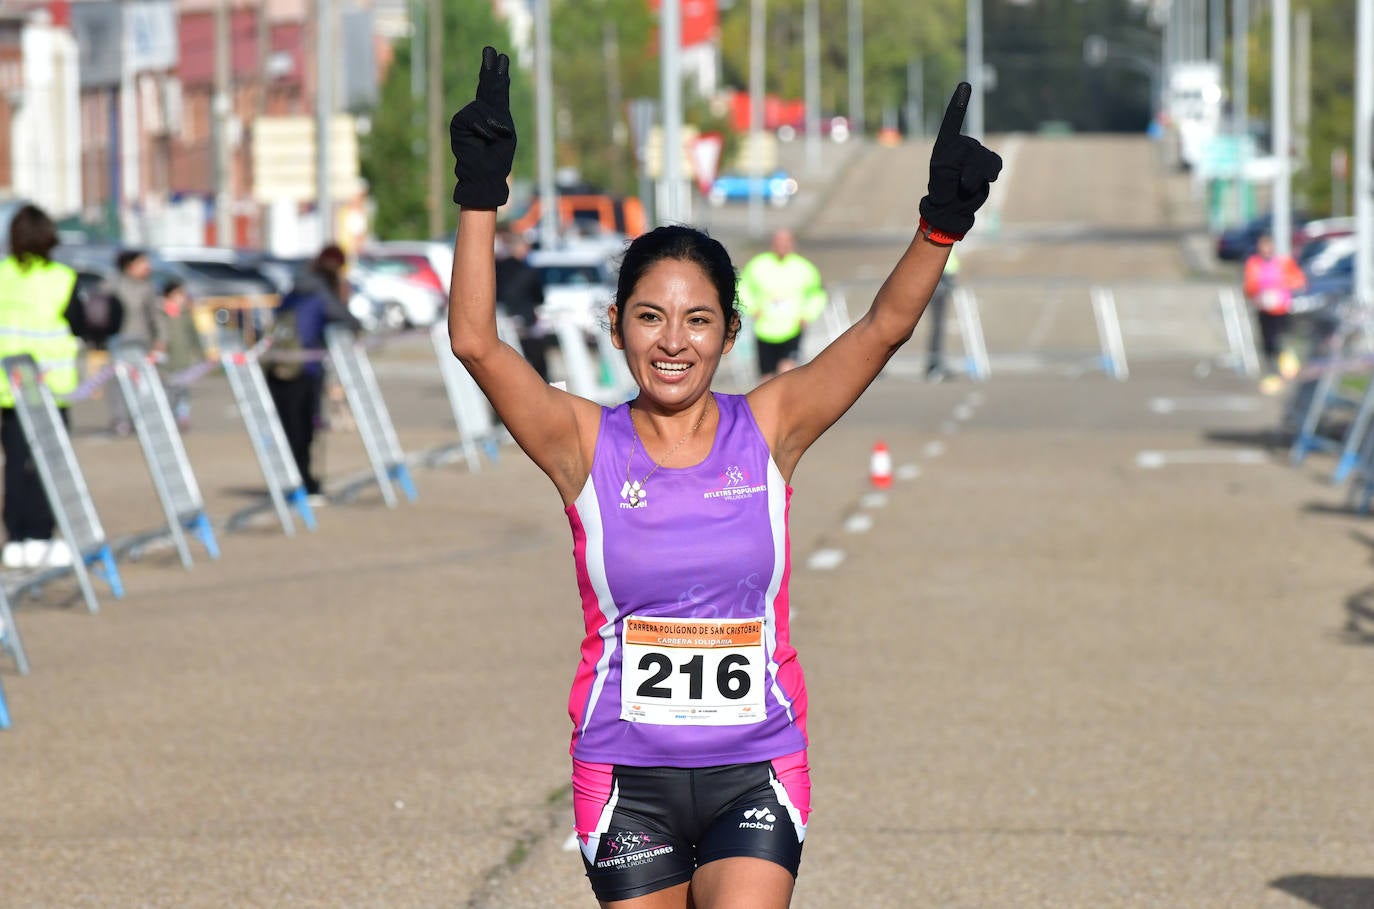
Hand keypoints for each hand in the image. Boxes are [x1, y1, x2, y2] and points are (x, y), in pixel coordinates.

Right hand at [450, 46, 516, 209]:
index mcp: (496, 116)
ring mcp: (467, 117)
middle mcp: (481, 113)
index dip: (498, 74)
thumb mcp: (505, 130)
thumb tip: (481, 102)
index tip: (500, 58)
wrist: (486, 175)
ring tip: (495, 138)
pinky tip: (485, 138)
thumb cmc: (498, 157)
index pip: (496, 91)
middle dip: (490, 69)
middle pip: (486, 86)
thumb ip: (496, 110)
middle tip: (491, 50)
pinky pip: (472, 117)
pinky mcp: (458, 124)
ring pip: (482, 106)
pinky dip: (482, 128)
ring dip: (492, 123)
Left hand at [918, 83, 1002, 241]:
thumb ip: (958, 161)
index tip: (965, 85)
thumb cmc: (941, 189)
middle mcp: (963, 144)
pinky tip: (987, 180)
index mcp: (947, 143)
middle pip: (972, 151)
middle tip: (957, 184)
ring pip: (985, 159)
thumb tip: (979, 158)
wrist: (952, 206)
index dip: (960, 104)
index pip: (953, 120)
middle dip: (967, 171)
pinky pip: (995, 163)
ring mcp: (976, 152)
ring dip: (977, 176)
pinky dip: (991, 173)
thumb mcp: (942, 173)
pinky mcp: (988, 162)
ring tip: (966, 187)